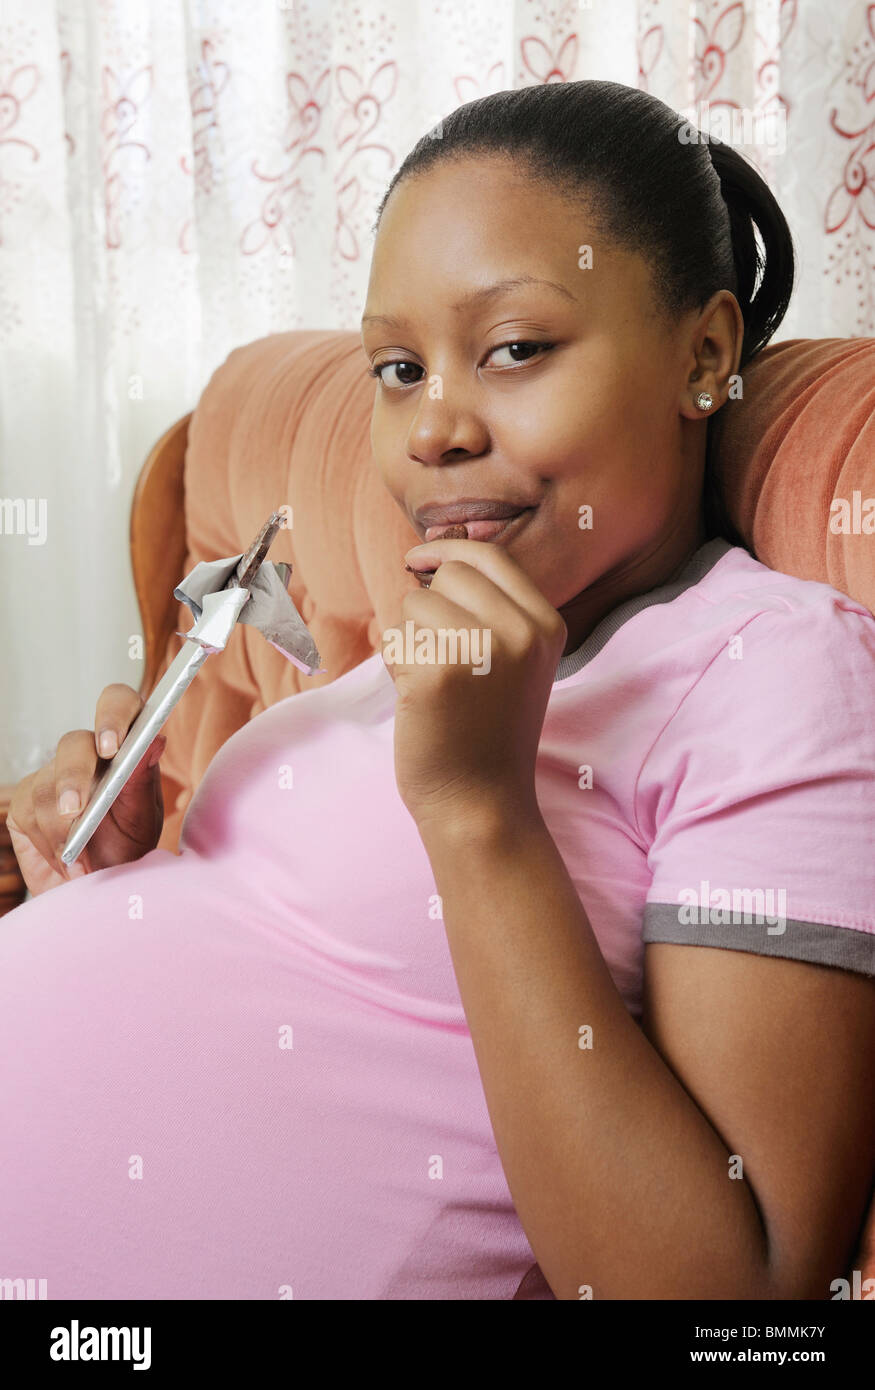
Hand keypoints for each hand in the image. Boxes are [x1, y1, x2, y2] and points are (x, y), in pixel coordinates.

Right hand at [7, 683, 165, 895]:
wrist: (98, 888)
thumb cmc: (127, 848)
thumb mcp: (143, 819)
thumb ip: (142, 780)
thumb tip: (155, 739)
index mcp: (123, 748)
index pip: (117, 703)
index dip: (112, 715)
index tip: (111, 746)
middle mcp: (86, 755)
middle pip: (73, 744)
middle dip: (74, 778)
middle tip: (78, 811)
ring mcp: (51, 776)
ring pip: (46, 787)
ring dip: (64, 830)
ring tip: (83, 860)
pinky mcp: (24, 803)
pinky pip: (28, 814)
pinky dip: (49, 844)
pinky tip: (65, 860)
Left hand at [383, 538, 566, 832]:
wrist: (482, 803)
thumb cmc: (486, 731)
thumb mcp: (513, 661)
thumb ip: (489, 609)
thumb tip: (429, 555)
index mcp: (545, 624)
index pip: (489, 556)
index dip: (447, 550)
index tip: (418, 560)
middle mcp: (521, 631)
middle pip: (447, 575)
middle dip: (427, 610)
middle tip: (442, 662)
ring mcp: (482, 650)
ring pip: (414, 606)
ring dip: (410, 640)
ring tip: (436, 686)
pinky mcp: (438, 673)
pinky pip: (394, 641)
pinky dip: (396, 667)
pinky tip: (421, 703)